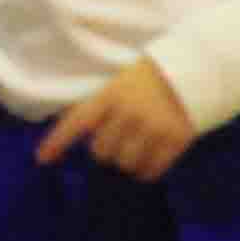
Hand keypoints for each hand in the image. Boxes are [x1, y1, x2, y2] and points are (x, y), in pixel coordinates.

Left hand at [35, 58, 198, 179]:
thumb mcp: (118, 83)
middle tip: (117, 141)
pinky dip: (146, 171)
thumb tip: (75, 130)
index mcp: (110, 95)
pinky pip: (152, 169)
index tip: (42, 159)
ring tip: (134, 150)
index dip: (57, 142)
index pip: (76, 122)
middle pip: (100, 151)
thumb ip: (99, 105)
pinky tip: (148, 164)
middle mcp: (128, 113)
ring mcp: (153, 127)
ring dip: (126, 162)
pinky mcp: (176, 140)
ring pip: (125, 163)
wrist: (197, 69)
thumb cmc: (151, 76)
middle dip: (105, 150)